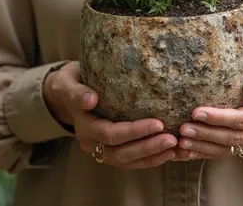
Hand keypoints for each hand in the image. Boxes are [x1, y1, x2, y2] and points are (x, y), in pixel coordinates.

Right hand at [43, 61, 177, 168]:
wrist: (67, 91)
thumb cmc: (70, 81)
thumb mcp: (67, 82)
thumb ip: (76, 91)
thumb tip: (91, 99)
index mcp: (84, 126)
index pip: (110, 134)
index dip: (134, 132)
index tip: (158, 123)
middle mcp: (91, 142)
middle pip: (121, 153)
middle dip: (148, 148)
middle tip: (172, 138)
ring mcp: (101, 148)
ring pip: (127, 161)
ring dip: (152, 156)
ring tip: (175, 147)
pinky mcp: (112, 148)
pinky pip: (131, 159)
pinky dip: (150, 158)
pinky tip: (168, 151)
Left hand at [175, 65, 242, 160]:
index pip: (242, 120)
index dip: (219, 118)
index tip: (197, 112)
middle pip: (231, 138)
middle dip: (206, 134)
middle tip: (183, 128)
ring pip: (224, 149)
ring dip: (202, 146)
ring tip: (181, 140)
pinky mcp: (242, 146)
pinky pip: (221, 152)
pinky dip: (202, 152)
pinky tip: (185, 151)